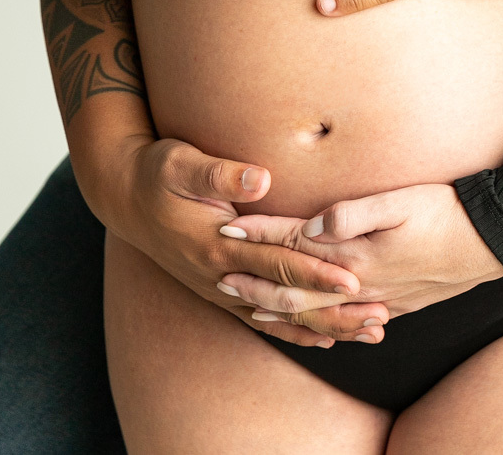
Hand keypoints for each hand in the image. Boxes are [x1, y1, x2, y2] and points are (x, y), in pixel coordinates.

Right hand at [104, 135, 389, 346]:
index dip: (314, 271)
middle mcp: (220, 275)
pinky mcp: (221, 288)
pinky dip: (294, 330)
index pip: (275, 262)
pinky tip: (323, 339)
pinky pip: (263, 318)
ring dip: (323, 326)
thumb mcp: (180, 162)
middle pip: (286, 300)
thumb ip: (220, 172)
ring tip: (367, 333)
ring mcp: (220, 287)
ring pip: (279, 316)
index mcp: (216, 245)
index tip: (351, 279)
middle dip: (332, 310)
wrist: (124, 197)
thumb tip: (261, 177)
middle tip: (378, 318)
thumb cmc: (156, 172)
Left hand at [218, 183, 502, 337]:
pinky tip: (316, 328)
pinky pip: (349, 322)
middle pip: (299, 285)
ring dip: (284, 307)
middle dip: (258, 279)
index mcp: (358, 253)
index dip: (261, 234)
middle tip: (221, 274)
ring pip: (321, 311)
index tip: (227, 226)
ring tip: (254, 307)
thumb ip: (354, 213)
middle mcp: (362, 282)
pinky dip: (323, 326)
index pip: (296, 243)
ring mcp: (380, 298)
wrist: (493, 243)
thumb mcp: (402, 201)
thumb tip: (313, 224)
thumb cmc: (448, 211)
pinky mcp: (397, 304)